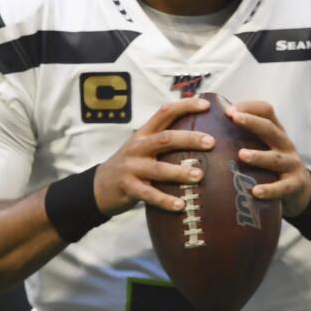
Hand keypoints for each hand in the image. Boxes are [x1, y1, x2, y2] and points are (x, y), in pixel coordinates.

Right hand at [93, 96, 214, 214]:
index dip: (185, 106)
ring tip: (199, 176)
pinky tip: (181, 205)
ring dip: (179, 172)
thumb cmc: (131, 165)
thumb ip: (165, 141)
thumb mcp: (143, 147)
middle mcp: (138, 148)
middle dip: (189, 139)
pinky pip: (149, 195)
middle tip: (211, 142)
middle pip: (165, 139)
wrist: (99, 186)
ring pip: (158, 169)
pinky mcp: (128, 188)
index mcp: (144, 134)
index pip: (164, 113)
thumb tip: (202, 136)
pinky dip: (165, 200)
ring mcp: (132, 168)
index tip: (206, 105)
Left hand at [227, 100, 310, 217]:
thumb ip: (243, 137)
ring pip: (275, 158)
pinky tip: (256, 192)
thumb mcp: (263, 146)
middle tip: (234, 118)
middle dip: (252, 122)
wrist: (300, 189)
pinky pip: (282, 187)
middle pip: (271, 129)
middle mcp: (285, 144)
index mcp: (276, 132)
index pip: (266, 111)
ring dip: (259, 156)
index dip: (250, 107)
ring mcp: (292, 164)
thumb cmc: (271, 165)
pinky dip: (270, 189)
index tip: (229, 110)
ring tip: (242, 155)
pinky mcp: (295, 185)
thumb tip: (206, 128)